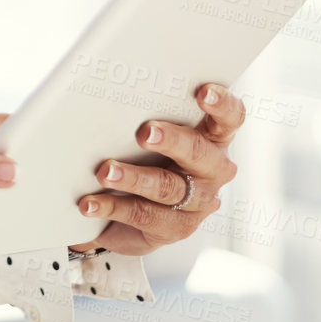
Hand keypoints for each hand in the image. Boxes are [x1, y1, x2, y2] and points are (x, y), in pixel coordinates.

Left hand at [68, 82, 244, 256]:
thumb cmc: (143, 159)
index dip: (221, 105)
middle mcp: (212, 170)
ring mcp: (198, 202)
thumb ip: (145, 117)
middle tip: (145, 133)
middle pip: (198, 152)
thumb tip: (110, 101)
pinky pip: (144, 215)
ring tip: (105, 171)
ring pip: (168, 187)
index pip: (229, 118)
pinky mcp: (176, 228)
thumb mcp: (149, 135)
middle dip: (171, 141)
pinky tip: (91, 203)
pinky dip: (113, 206)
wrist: (129, 214)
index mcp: (212, 138)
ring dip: (133, 177)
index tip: (203, 93)